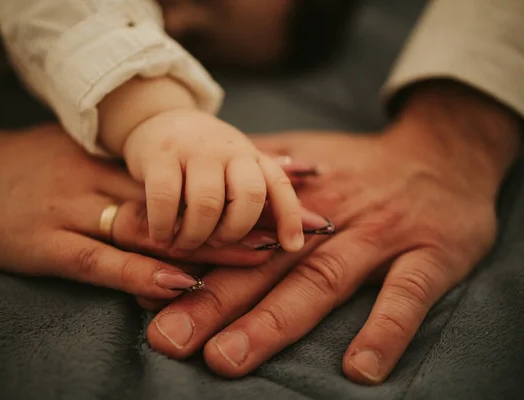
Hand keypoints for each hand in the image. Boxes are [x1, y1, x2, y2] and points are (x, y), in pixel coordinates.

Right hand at [0, 119, 279, 295]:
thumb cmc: (24, 168)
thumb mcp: (81, 156)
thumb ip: (129, 171)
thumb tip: (180, 187)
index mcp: (115, 160)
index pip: (192, 168)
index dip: (244, 174)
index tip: (298, 176)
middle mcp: (103, 181)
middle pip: (186, 199)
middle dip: (246, 213)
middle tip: (300, 225)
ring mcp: (74, 210)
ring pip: (153, 228)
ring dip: (210, 244)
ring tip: (262, 256)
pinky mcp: (44, 244)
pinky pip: (100, 261)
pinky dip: (141, 274)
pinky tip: (180, 284)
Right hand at [123, 108, 303, 252]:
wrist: (156, 120)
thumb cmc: (199, 159)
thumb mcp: (232, 171)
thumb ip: (259, 199)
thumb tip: (302, 232)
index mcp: (250, 156)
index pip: (278, 185)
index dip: (290, 217)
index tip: (292, 247)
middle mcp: (228, 149)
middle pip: (248, 196)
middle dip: (235, 231)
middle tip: (215, 243)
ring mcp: (194, 149)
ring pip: (208, 202)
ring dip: (196, 235)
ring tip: (183, 243)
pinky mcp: (160, 154)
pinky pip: (166, 198)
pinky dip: (164, 226)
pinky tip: (160, 236)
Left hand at [143, 81, 520, 383]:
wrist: (443, 152)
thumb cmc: (362, 166)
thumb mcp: (307, 157)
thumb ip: (257, 171)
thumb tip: (203, 178)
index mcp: (296, 202)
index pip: (237, 234)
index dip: (191, 262)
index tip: (147, 295)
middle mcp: (329, 220)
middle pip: (266, 263)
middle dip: (214, 301)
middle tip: (168, 339)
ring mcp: (378, 236)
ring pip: (322, 280)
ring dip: (274, 322)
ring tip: (228, 359)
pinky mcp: (430, 254)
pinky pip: (408, 295)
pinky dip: (385, 330)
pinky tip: (359, 369)